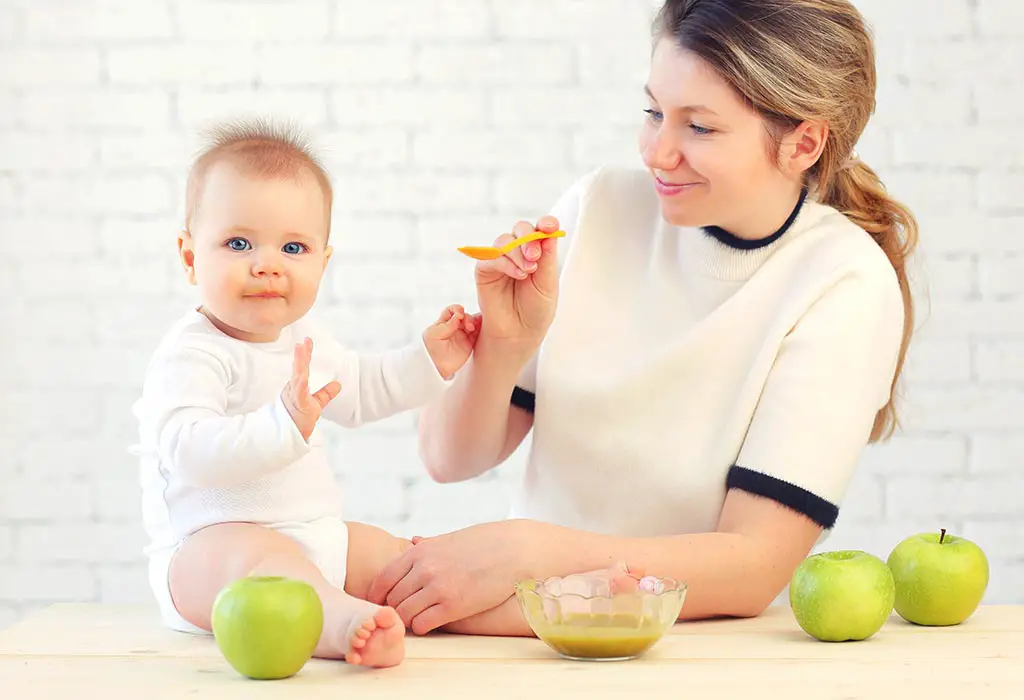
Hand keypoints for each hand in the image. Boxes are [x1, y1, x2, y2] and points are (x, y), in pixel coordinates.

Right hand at [281, 337, 340, 440]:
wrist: (289, 436)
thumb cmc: (299, 420)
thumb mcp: (316, 404)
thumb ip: (325, 393)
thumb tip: (338, 384)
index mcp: (297, 386)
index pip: (302, 367)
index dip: (304, 354)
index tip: (307, 341)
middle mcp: (294, 389)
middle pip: (299, 368)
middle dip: (302, 354)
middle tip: (306, 340)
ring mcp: (294, 396)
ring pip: (298, 376)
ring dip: (300, 362)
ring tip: (301, 349)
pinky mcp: (296, 404)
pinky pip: (298, 392)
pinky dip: (300, 382)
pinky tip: (302, 375)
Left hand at [366, 521, 531, 634]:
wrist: (513, 549)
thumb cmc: (483, 542)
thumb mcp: (450, 538)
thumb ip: (427, 545)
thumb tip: (412, 542)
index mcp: (420, 552)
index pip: (383, 579)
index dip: (378, 595)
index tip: (382, 603)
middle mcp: (424, 569)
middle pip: (392, 599)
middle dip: (393, 609)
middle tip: (400, 614)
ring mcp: (438, 588)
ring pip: (404, 614)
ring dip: (408, 620)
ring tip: (417, 618)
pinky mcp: (453, 606)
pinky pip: (423, 624)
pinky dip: (423, 626)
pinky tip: (431, 622)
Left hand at [422, 304, 479, 378]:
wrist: (435, 367)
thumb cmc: (430, 351)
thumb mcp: (434, 335)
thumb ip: (447, 325)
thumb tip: (458, 316)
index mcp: (444, 323)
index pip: (452, 310)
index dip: (457, 309)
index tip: (460, 314)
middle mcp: (454, 327)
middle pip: (465, 316)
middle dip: (468, 318)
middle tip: (469, 326)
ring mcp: (462, 335)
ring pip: (473, 324)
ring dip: (476, 322)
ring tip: (474, 328)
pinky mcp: (469, 344)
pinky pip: (477, 334)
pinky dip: (481, 330)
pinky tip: (481, 329)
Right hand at [474, 217, 560, 353]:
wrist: (519, 333)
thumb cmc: (536, 310)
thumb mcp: (548, 283)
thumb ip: (547, 258)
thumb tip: (549, 231)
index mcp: (538, 252)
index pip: (541, 229)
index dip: (546, 223)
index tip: (551, 226)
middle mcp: (518, 252)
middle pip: (521, 228)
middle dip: (529, 237)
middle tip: (535, 256)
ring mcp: (501, 259)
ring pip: (505, 240)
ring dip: (517, 251)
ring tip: (528, 271)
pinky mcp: (485, 268)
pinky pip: (491, 255)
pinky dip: (505, 261)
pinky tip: (518, 274)